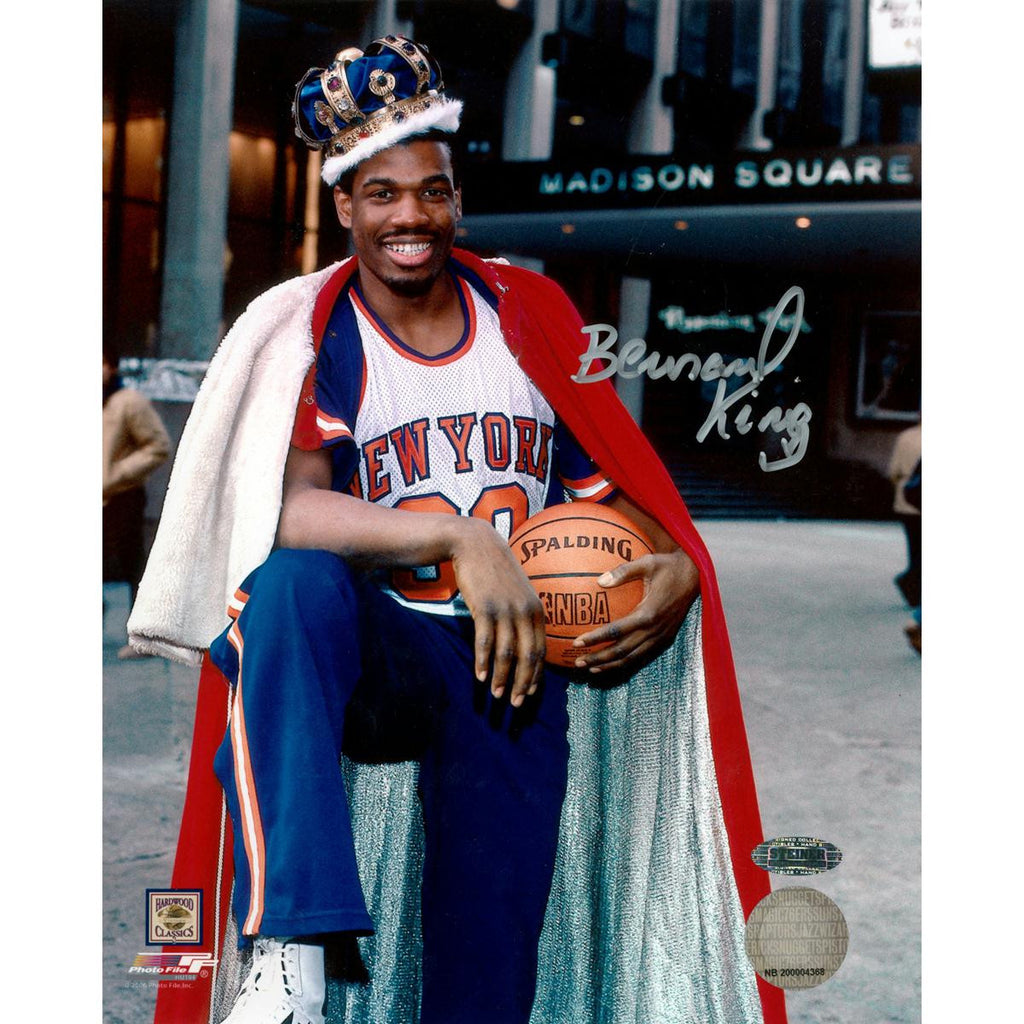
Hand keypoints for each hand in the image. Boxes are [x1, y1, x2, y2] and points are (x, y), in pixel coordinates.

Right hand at [450, 518, 546, 706]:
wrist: (475, 544)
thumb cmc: (496, 570)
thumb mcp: (518, 591)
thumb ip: (524, 614)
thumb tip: (524, 642)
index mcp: (537, 609)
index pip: (541, 650)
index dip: (535, 674)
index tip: (529, 693)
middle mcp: (525, 611)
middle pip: (527, 656)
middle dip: (522, 683)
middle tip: (515, 704)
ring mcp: (505, 610)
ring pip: (506, 653)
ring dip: (501, 678)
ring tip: (496, 696)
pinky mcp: (484, 608)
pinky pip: (485, 642)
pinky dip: (483, 662)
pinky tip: (480, 677)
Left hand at [572, 548, 699, 673]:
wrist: (695, 576)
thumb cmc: (668, 566)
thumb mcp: (647, 562)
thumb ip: (623, 571)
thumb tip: (599, 581)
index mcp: (648, 613)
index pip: (616, 631)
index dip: (596, 638)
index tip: (577, 642)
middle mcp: (655, 630)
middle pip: (622, 651)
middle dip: (598, 658)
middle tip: (577, 662)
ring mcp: (661, 637)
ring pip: (632, 658)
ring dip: (610, 665)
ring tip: (590, 668)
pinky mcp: (665, 639)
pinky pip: (642, 655)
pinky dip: (625, 663)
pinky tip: (611, 664)